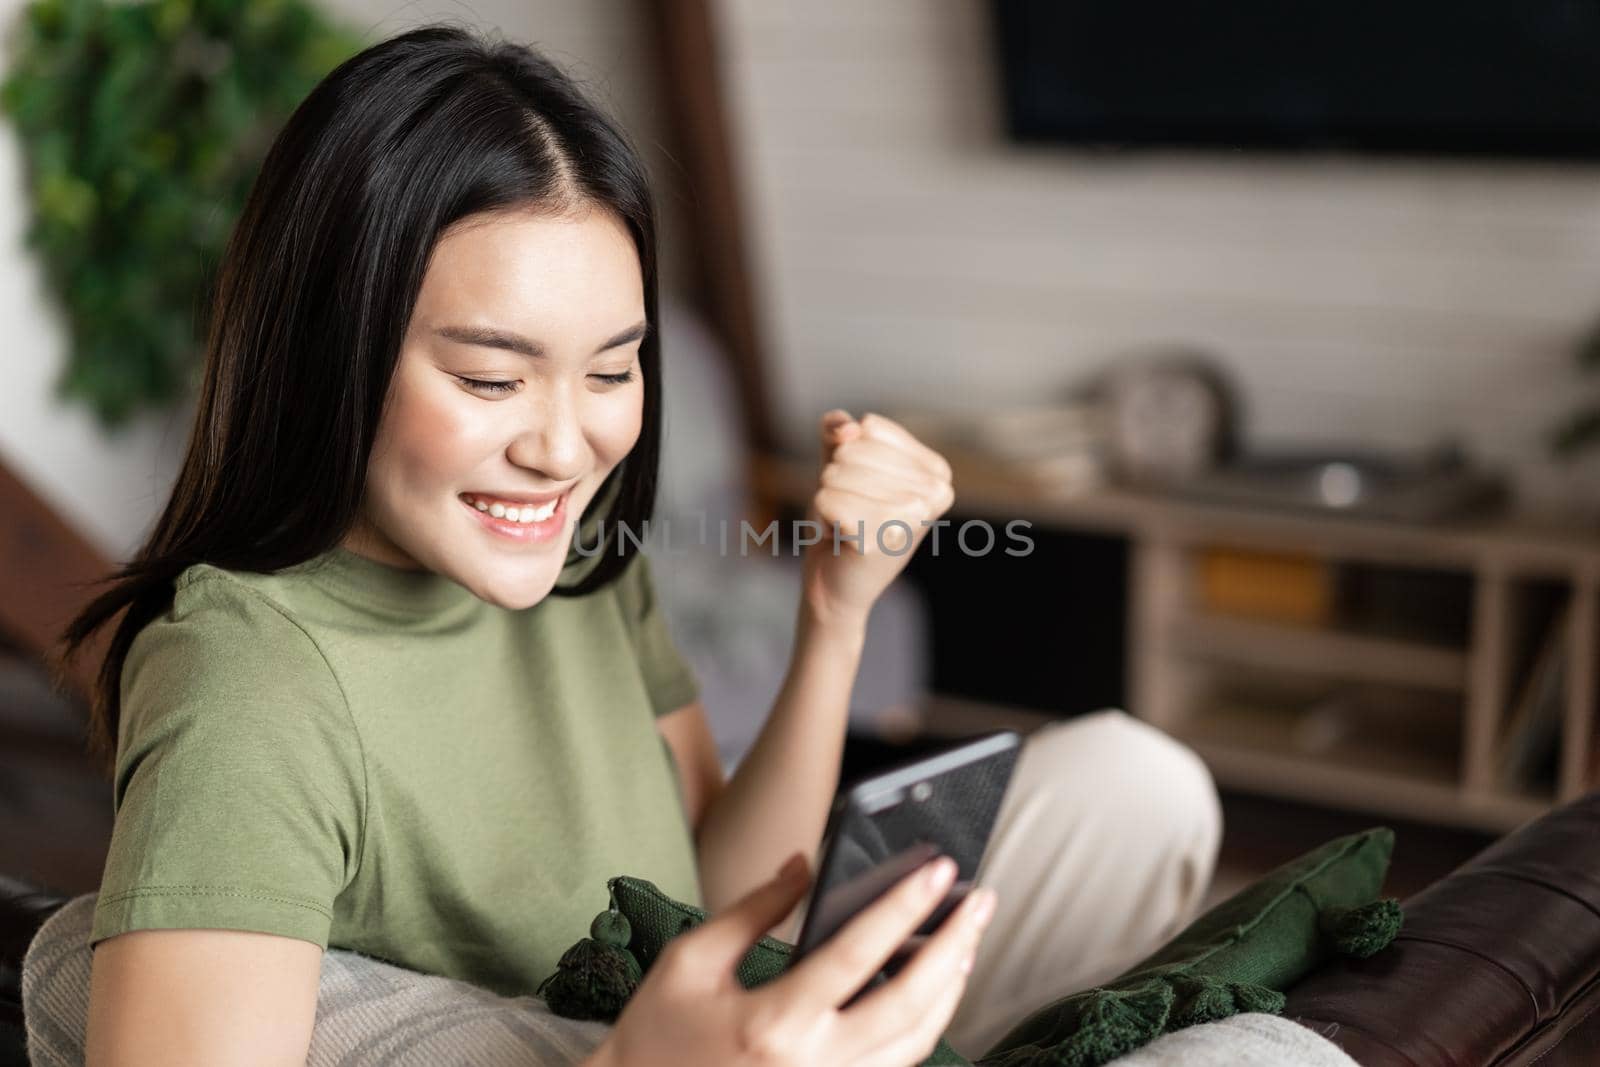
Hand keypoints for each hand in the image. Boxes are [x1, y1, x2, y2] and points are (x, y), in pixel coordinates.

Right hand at [588, 852, 996, 1066]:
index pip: (857, 954)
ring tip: (965, 939)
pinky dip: (924, 1028)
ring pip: (915, 1043)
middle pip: (909, 1004)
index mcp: (773, 1022)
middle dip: (953, 946)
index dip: (904, 906)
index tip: (940, 869)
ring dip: (949, 989)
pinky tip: (933, 991)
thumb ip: (755, 910)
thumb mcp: (692, 960)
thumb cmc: (657, 1032)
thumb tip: (804, 864)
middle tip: (981, 900)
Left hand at [801, 410, 954, 630]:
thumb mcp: (843, 465)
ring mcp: (912, 517)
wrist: (836, 587)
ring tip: (847, 525)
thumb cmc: (845, 522)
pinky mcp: (880, 539)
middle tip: (852, 513)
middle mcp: (936, 492)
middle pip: (850, 450)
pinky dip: (821, 520)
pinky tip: (840, 540)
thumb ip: (840, 431)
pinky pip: (825, 500)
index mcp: (937, 471)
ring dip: (828, 500)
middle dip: (836, 480)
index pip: (870, 427)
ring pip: (834, 474)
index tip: (863, 492)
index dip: (849, 455)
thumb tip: (847, 428)